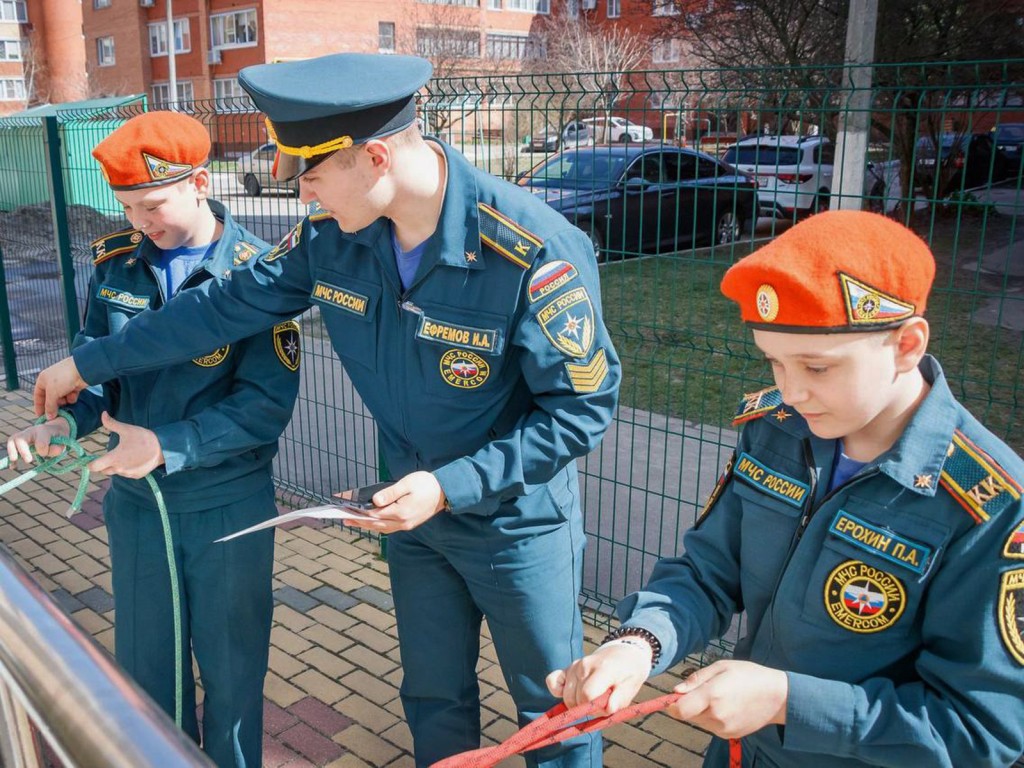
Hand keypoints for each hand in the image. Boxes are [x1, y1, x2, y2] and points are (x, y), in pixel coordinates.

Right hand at [6, 418, 70, 464]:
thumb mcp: (63, 442)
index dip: (44, 451)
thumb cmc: (58, 437)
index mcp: (43, 430)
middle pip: (21, 439)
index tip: (46, 454)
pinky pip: (11, 447)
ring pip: (13, 440)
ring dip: (12, 452)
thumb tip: (48, 453)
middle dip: (23, 451)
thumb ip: (58, 448)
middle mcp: (31, 431)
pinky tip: (13, 466)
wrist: (54, 430)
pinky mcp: (19, 441)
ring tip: (15, 461)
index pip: (41, 443)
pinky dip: (12, 456)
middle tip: (29, 461)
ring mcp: (23, 435)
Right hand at [34, 358, 86, 418]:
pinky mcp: (74, 385)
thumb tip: (49, 417)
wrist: (83, 370)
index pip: (38, 395)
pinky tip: (73, 396)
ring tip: (66, 401)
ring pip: (61, 398)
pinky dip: (71, 397)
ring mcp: (64, 383)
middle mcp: (52, 381)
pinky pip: (70, 395)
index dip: (39, 406)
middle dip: (54, 405)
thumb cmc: (63, 378)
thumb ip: (49, 406)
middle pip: (50, 398)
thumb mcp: (52, 393)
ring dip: (63, 401)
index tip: (41, 416)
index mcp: (43, 379)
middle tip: (56, 414)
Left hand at [88, 412, 164, 478]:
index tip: (92, 459)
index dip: (91, 464)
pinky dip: (127, 469)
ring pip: (116, 472)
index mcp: (114, 457)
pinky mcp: (136, 476)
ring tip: (126, 456)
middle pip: (104, 471)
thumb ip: (111, 423)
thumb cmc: (143, 438)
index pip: (94, 467)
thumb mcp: (127, 429)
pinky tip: (134, 461)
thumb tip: (102, 413)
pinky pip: (126, 474)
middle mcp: (119, 468)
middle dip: (104, 465)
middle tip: (112, 456)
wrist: (162, 449)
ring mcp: (128, 473)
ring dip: (117, 466)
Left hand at [335, 470, 445, 533]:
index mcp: (401, 512)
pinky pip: (389, 528)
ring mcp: (406, 525)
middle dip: (359, 521)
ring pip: (382, 528)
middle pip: (376, 524)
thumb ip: (390, 493)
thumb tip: (374, 500)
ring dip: (367, 525)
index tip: (347, 509)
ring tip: (353, 521)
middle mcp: (403, 522)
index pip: (374, 514)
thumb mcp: (407, 483)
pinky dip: (378, 526)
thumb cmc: (426, 484)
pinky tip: (371, 522)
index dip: (359, 512)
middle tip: (344, 518)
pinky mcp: (408, 524)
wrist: (445, 492)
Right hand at [545, 641, 650, 712]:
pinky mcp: (568, 667)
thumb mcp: (630, 687)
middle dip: (586, 708)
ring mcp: (575, 665)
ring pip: (566, 695)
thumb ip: (619, 699)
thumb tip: (607, 708)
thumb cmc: (628, 673)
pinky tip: (568, 693)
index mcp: (603, 669)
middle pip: (574, 698)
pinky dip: (557, 691)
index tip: (604, 706)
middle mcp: (585, 665)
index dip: (593, 708)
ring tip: (592, 696)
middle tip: (600, 703)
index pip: (587, 695)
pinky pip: (552, 681)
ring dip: (577, 702)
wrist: (624, 653)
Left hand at [666, 660, 787, 738]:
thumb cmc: (749, 676)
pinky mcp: (730, 735)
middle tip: (706, 690)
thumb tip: (676, 690)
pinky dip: (713, 717)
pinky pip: (711, 726)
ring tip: (721, 697)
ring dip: (702, 710)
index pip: (680, 710)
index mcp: (712, 696)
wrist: (777, 696)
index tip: (675, 697)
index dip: (672, 705)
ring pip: (699, 720)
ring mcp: (723, 728)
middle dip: (690, 704)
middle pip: (688, 715)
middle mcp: (716, 716)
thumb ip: (696, 679)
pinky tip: (728, 706)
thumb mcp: (722, 667)